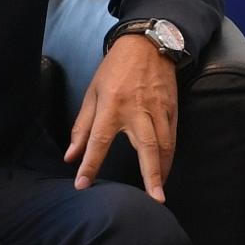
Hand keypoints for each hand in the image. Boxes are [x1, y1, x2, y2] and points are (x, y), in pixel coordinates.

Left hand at [64, 34, 178, 201]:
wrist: (147, 44)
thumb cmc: (115, 69)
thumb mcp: (93, 93)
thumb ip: (82, 127)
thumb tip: (71, 156)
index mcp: (112, 105)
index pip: (99, 141)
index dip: (90, 164)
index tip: (82, 185)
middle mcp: (138, 110)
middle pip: (147, 147)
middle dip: (151, 175)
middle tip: (154, 200)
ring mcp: (158, 110)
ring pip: (165, 145)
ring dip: (163, 170)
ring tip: (158, 192)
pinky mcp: (172, 108)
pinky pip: (172, 136)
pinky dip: (170, 155)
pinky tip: (165, 169)